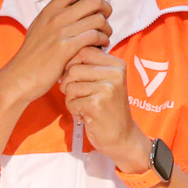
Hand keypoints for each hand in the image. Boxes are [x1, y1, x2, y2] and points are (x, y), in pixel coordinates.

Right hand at [0, 0, 110, 106]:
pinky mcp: (66, 48)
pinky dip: (103, 40)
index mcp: (50, 9)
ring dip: (107, 28)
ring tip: (105, 36)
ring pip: (98, 19)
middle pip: (94, 1)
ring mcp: (61, 32)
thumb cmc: (32, 54)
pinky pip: (94, 36)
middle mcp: (56, 17)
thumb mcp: (39, 25)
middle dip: (107, 8)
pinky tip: (101, 46)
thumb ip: (54, 10)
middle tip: (106, 18)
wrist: (20, 76)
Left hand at [60, 47, 144, 168]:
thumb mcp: (106, 81)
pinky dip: (74, 110)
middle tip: (76, 95)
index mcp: (117, 64)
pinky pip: (71, 101)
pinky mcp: (97, 104)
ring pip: (70, 85)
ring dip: (70, 98)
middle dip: (68, 83)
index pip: (84, 51)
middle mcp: (114, 73)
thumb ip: (91, 66)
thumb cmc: (108, 107)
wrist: (122, 136)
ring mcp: (107, 89)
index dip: (71, 63)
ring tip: (83, 105)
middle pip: (74, 68)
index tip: (75, 77)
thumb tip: (64, 54)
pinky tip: (85, 115)